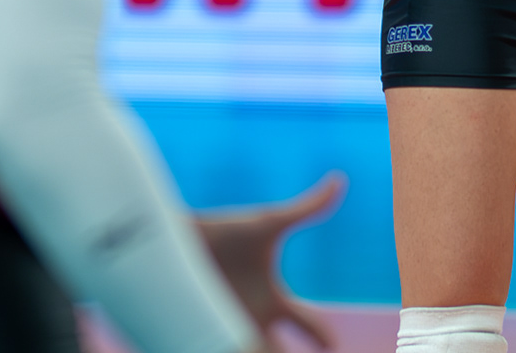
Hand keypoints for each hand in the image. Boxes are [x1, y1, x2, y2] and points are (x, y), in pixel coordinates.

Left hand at [197, 173, 346, 350]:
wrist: (176, 239)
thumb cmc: (224, 232)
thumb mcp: (268, 223)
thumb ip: (306, 208)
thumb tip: (339, 178)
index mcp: (272, 301)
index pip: (308, 324)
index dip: (322, 335)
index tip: (332, 344)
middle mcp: (252, 320)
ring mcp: (227, 328)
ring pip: (249, 352)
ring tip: (258, 351)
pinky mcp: (202, 335)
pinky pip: (214, 349)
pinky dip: (220, 350)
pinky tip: (223, 349)